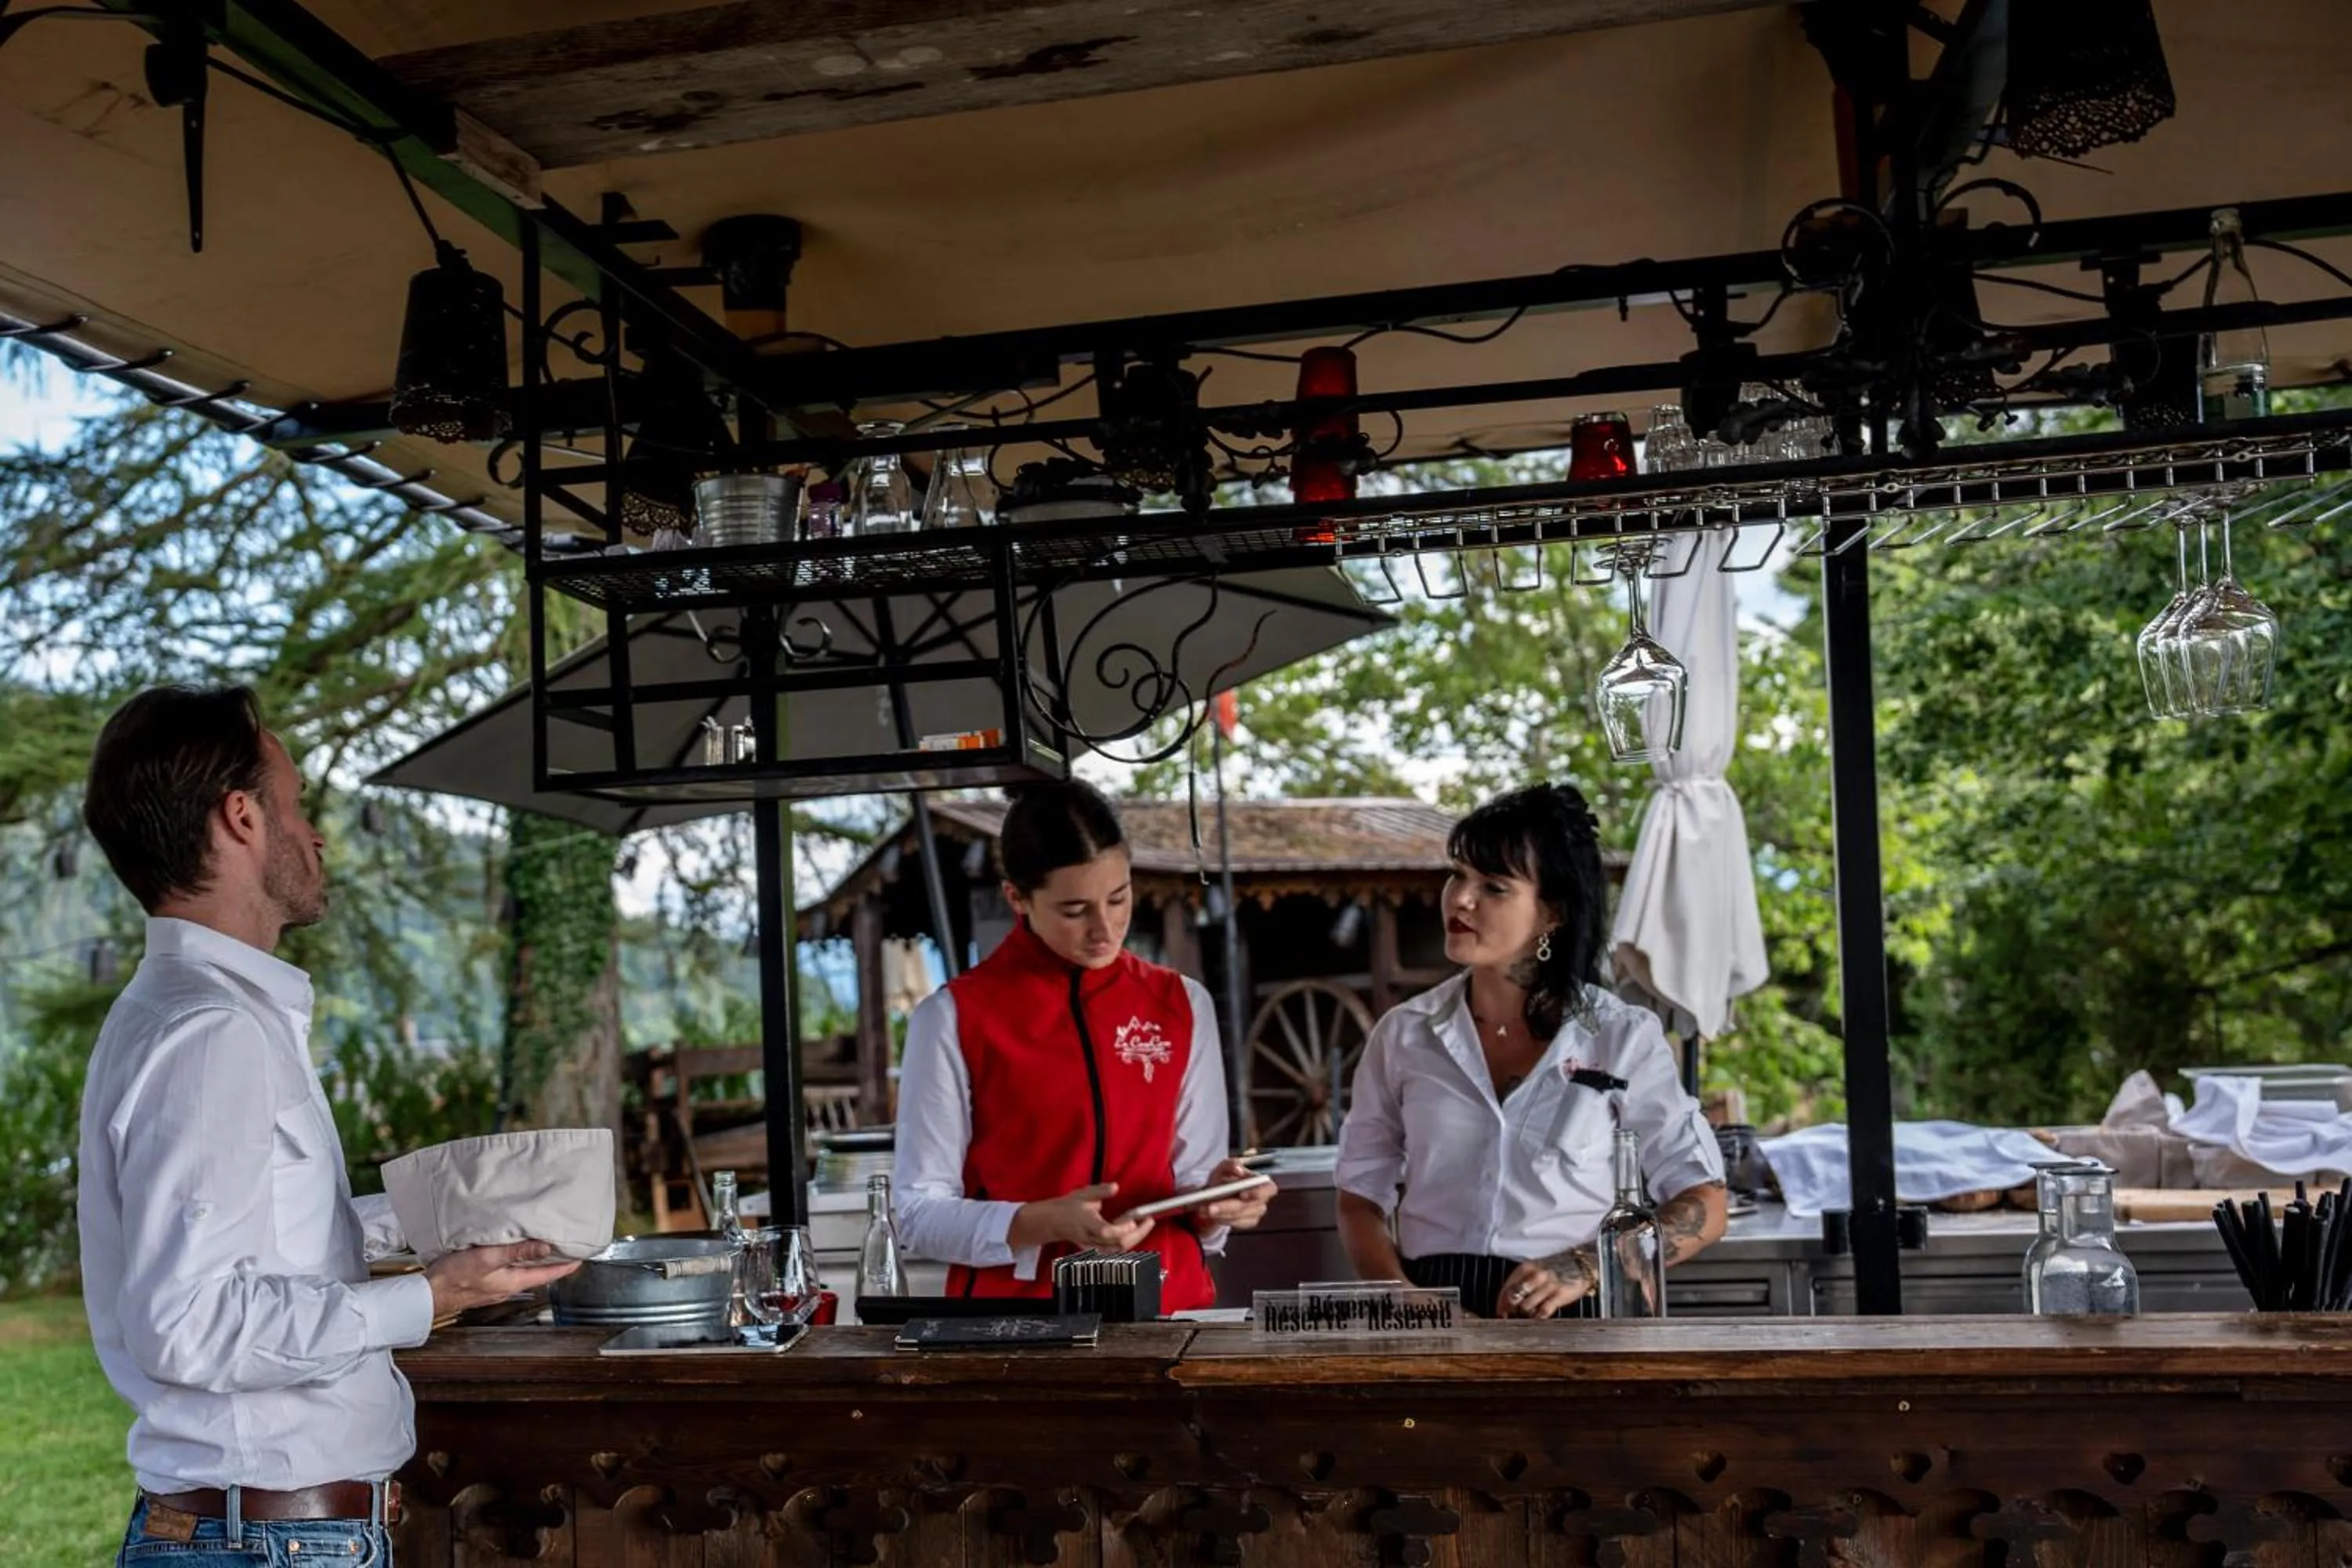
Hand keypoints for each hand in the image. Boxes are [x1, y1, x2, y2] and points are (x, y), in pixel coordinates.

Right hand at [425, 1239, 581, 1319]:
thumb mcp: (488, 1259)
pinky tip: (513, 1250)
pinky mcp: (484, 1284)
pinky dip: (517, 1260)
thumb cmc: (455, 1276)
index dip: (567, 1264)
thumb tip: (547, 1247)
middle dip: (553, 1260)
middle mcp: (508, 1287)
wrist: (426, 1294)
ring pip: (524, 1271)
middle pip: (539, 1273)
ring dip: (535, 1259)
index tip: (583, 1254)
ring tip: (545, 1243)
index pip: (549, 1274)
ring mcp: (496, 1287)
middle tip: (567, 1244)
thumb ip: (517, 1252)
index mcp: (514, 1282)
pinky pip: (508, 1271)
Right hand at [1008, 1183, 1156, 1252]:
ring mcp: (1094, 1246)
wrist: (1054, 1222)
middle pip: (1117, 1243)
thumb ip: (1100, 1191)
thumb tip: (1115, 1187)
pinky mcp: (1097, 1249)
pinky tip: (1135, 1233)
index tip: (1133, 1219)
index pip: (1106, 1231)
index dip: (1122, 1229)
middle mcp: (1091, 1237)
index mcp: (1087, 1222)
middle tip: (1148, 1221)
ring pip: (1119, 1249)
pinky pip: (1116, 1250)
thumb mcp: (1083, 1194)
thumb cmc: (1068, 1207)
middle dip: (1137, 1234)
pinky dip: (1128, 1243)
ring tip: (1145, 1225)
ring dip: (1135, 1239)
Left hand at [1194, 1158, 1275, 1229]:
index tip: (1242, 1194)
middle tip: (1210, 1207)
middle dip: (1228, 1207)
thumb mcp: (1224, 1166)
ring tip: (1203, 1209)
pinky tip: (1209, 1215)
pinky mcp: (1247, 1223)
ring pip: (1238, 1217)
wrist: (1216, 1193)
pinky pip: (1234, 1224)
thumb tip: (1239, 1169)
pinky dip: (1221, 1219)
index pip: (1269, 1189)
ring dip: (1219, 1214)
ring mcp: (1255, 1213)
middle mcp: (1262, 1200)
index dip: (1258, 1193)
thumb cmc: (1225, 1178)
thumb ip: (1231, 1164)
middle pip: (1248, 1206)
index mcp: (1262, 1183)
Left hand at [1497, 1251, 1593, 1318]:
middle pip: (1514, 1297)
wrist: (1580, 1265)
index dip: (1501, 1303)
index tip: (1500, 1314)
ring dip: (1526, 1313)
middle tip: (1512, 1316)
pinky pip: (1543, 1312)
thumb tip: (1507, 1302)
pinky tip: (1539, 1316)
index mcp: (1526, 1268)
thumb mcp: (1535, 1270)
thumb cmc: (1554, 1269)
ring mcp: (1547, 1285)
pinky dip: (1538, 1317)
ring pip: (1526, 1306)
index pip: (1507, 1287)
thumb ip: (1521, 1282)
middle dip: (1511, 1309)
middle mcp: (1535, 1275)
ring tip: (1530, 1313)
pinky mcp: (1559, 1295)